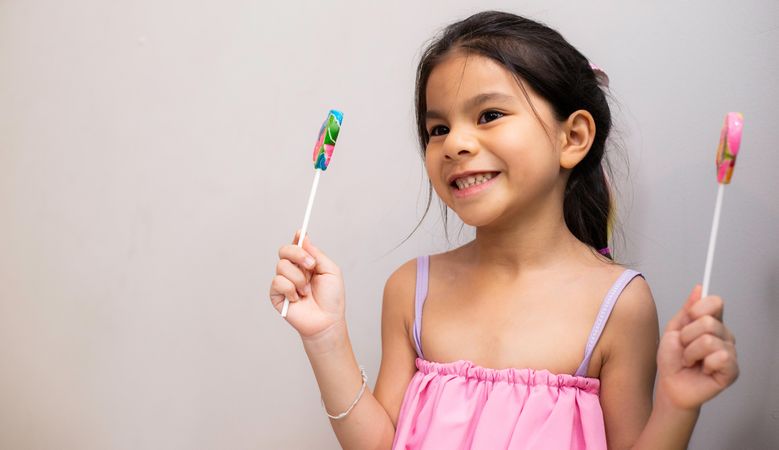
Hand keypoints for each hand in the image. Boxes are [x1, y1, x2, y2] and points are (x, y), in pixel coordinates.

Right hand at [269, 232, 345, 339]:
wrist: (327, 320)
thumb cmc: (331, 298)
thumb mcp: (331, 271)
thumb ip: (316, 254)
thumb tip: (304, 238)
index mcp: (306, 263)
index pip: (297, 245)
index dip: (297, 237)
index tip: (300, 232)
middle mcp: (294, 270)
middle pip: (284, 250)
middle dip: (298, 255)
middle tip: (311, 266)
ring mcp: (284, 281)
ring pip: (281, 266)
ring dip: (298, 279)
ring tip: (306, 291)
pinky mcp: (276, 294)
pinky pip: (277, 282)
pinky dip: (290, 290)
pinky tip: (297, 298)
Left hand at [656, 284, 738, 410]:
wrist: (670, 384)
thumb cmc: (672, 359)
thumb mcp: (674, 330)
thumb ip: (687, 309)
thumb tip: (699, 288)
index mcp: (711, 323)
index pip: (715, 302)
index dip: (699, 308)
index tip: (689, 318)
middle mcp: (723, 335)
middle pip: (708, 322)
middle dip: (687, 336)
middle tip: (684, 348)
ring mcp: (730, 352)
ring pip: (709, 340)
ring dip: (691, 353)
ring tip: (690, 361)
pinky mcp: (732, 369)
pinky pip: (721, 357)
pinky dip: (704, 364)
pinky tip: (702, 370)